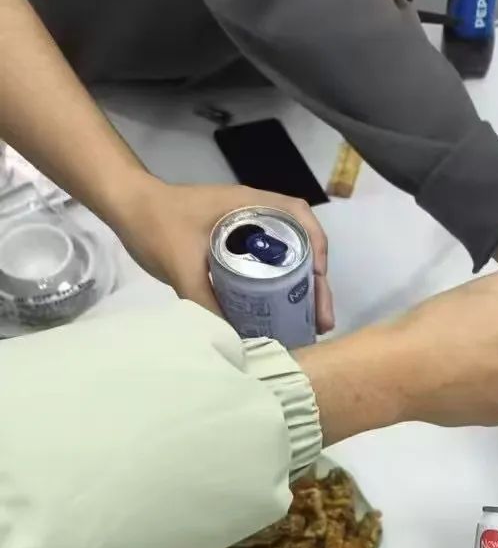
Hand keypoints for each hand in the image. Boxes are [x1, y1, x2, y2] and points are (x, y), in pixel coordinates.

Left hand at [108, 175, 334, 332]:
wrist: (125, 210)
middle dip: (315, 284)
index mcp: (249, 206)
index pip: (298, 218)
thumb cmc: (155, 222)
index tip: (317, 281)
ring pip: (284, 261)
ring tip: (307, 325)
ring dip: (299, 291)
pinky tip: (276, 318)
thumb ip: (203, 300)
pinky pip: (264, 269)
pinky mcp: (231, 251)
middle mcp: (253, 217)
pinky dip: (276, 292)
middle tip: (321, 320)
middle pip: (299, 246)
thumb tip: (233, 342)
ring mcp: (244, 234)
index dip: (317, 248)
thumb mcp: (180, 262)